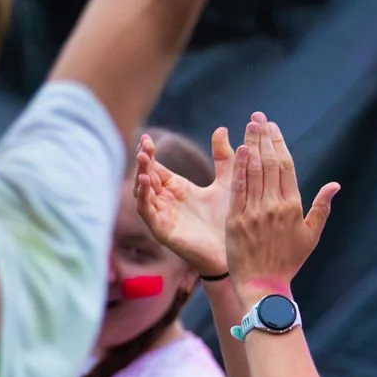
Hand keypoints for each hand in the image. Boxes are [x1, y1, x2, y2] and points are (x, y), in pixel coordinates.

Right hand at [135, 128, 233, 277]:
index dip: (149, 153)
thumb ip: (223, 157)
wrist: (236, 248)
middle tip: (144, 145)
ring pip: (142, 193)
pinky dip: (143, 197)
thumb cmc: (230, 218)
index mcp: (176, 188)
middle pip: (146, 176)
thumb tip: (221, 128)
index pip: (156, 166)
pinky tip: (146, 182)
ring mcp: (162, 215)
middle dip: (143, 160)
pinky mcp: (162, 231)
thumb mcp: (227, 182)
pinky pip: (147, 212)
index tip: (147, 138)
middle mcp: (166, 201)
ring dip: (140, 175)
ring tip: (143, 159)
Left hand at [226, 113, 339, 299]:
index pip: (286, 167)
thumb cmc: (288, 262)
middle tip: (259, 117)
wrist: (264, 285)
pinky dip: (240, 168)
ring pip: (254, 171)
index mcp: (293, 207)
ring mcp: (254, 212)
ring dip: (252, 145)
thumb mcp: (310, 236)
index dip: (279, 144)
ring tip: (249, 125)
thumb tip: (334, 185)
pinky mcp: (236, 220)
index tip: (273, 127)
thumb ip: (322, 208)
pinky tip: (240, 150)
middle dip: (263, 137)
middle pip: (269, 163)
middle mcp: (274, 206)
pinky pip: (239, 189)